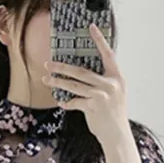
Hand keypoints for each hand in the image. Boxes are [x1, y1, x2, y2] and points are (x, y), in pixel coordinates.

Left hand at [43, 24, 130, 147]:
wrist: (117, 136)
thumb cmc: (113, 115)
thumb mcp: (114, 95)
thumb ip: (103, 83)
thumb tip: (84, 74)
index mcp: (117, 78)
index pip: (108, 54)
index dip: (99, 40)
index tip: (91, 27)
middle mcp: (110, 84)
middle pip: (81, 71)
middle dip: (62, 67)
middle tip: (48, 63)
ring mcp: (101, 96)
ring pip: (74, 85)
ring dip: (58, 82)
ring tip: (46, 79)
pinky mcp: (93, 107)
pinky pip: (74, 102)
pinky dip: (66, 102)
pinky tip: (60, 101)